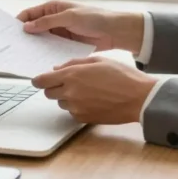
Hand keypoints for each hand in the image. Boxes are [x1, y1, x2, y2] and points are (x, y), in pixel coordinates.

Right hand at [16, 0, 144, 53]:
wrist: (115, 32)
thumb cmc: (95, 18)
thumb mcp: (70, 17)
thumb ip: (48, 22)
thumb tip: (27, 27)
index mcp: (53, 8)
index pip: (30, 14)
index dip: (19, 22)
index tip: (9, 32)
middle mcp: (54, 20)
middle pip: (33, 28)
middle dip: (24, 36)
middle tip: (13, 47)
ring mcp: (59, 33)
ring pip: (41, 41)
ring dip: (34, 47)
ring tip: (22, 56)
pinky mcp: (65, 45)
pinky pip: (51, 50)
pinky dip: (44, 54)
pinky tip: (38, 61)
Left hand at [31, 56, 157, 123]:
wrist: (139, 98)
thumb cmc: (122, 76)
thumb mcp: (98, 60)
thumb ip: (74, 63)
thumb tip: (56, 69)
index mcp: (72, 75)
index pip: (42, 80)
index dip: (38, 80)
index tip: (39, 80)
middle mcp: (70, 92)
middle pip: (48, 93)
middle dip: (54, 87)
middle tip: (68, 82)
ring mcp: (76, 108)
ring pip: (61, 103)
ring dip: (67, 97)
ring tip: (86, 90)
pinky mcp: (83, 118)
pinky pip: (72, 112)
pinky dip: (77, 107)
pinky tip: (92, 100)